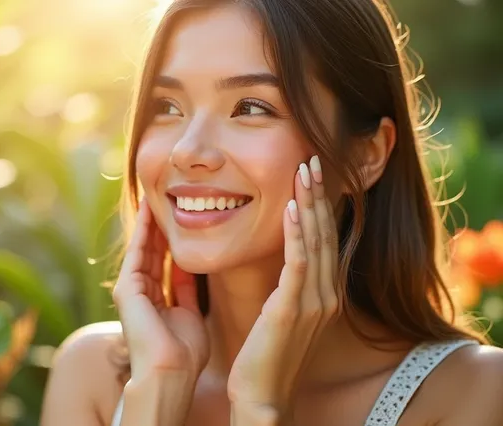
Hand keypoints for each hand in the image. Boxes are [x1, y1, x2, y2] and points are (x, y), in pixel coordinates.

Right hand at [113, 198, 209, 380]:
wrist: (171, 371)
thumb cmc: (185, 353)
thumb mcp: (190, 312)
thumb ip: (186, 289)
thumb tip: (189, 266)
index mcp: (157, 302)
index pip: (165, 264)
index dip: (171, 241)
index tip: (180, 219)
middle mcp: (141, 294)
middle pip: (153, 252)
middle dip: (160, 227)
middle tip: (166, 198)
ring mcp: (131, 290)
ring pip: (144, 248)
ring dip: (151, 222)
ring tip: (157, 195)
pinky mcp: (127, 288)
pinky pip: (138, 252)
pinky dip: (144, 230)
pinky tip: (150, 210)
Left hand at [227, 156, 339, 415]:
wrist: (262, 394)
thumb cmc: (267, 353)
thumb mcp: (282, 312)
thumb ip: (287, 284)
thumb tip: (282, 255)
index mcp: (324, 293)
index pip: (326, 239)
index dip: (322, 204)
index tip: (313, 173)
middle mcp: (326, 294)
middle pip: (327, 233)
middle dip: (320, 194)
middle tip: (314, 158)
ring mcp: (314, 303)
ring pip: (316, 242)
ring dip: (310, 203)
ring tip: (305, 170)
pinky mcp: (292, 310)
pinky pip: (298, 264)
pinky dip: (297, 234)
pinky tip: (290, 208)